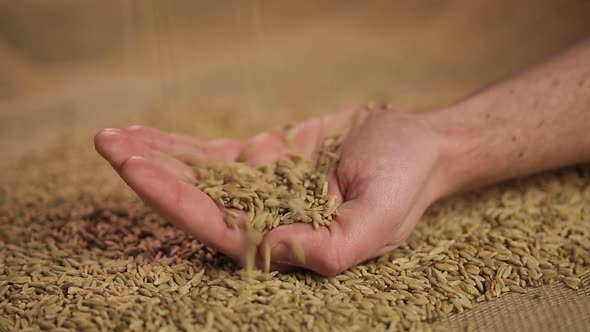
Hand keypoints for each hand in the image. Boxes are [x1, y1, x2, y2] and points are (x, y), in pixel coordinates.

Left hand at [94, 107, 452, 274]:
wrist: (416, 145)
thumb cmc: (404, 185)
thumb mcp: (379, 219)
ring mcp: (260, 190)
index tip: (139, 172)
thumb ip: (332, 247)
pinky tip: (144, 136)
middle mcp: (267, 221)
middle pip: (197, 203)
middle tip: (109, 146)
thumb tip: (273, 250)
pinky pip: (213, 156)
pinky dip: (179, 146)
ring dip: (155, 158)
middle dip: (153, 175)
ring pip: (198, 177)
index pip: (222, 230)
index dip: (179, 202)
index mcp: (289, 246)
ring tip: (110, 139)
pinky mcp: (262, 162)